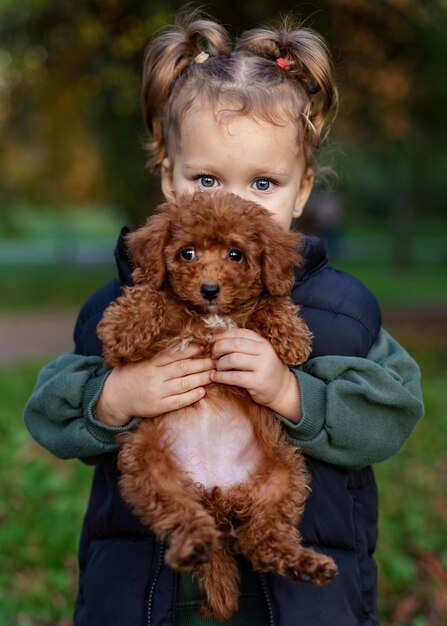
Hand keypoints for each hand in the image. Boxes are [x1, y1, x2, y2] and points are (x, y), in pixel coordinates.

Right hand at [95, 343, 214, 426]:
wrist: (114, 397)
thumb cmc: (130, 374)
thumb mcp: (140, 361)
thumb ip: (157, 355)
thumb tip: (182, 345)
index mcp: (149, 363)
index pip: (173, 355)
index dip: (190, 351)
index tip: (204, 347)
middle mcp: (154, 377)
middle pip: (182, 369)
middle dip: (201, 364)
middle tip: (216, 360)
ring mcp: (156, 393)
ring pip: (183, 384)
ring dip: (201, 379)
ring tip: (214, 374)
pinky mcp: (158, 407)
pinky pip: (178, 401)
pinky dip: (191, 396)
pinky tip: (203, 391)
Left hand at [210, 329, 301, 422]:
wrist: (282, 389)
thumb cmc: (263, 369)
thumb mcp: (258, 353)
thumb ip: (242, 345)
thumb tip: (216, 338)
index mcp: (262, 342)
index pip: (239, 333)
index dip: (222, 335)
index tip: (211, 341)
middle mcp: (264, 352)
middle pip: (234, 344)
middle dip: (218, 348)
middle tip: (212, 356)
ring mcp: (262, 366)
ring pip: (233, 359)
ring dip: (219, 363)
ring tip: (215, 367)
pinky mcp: (258, 382)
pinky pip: (234, 377)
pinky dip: (221, 376)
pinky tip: (215, 377)